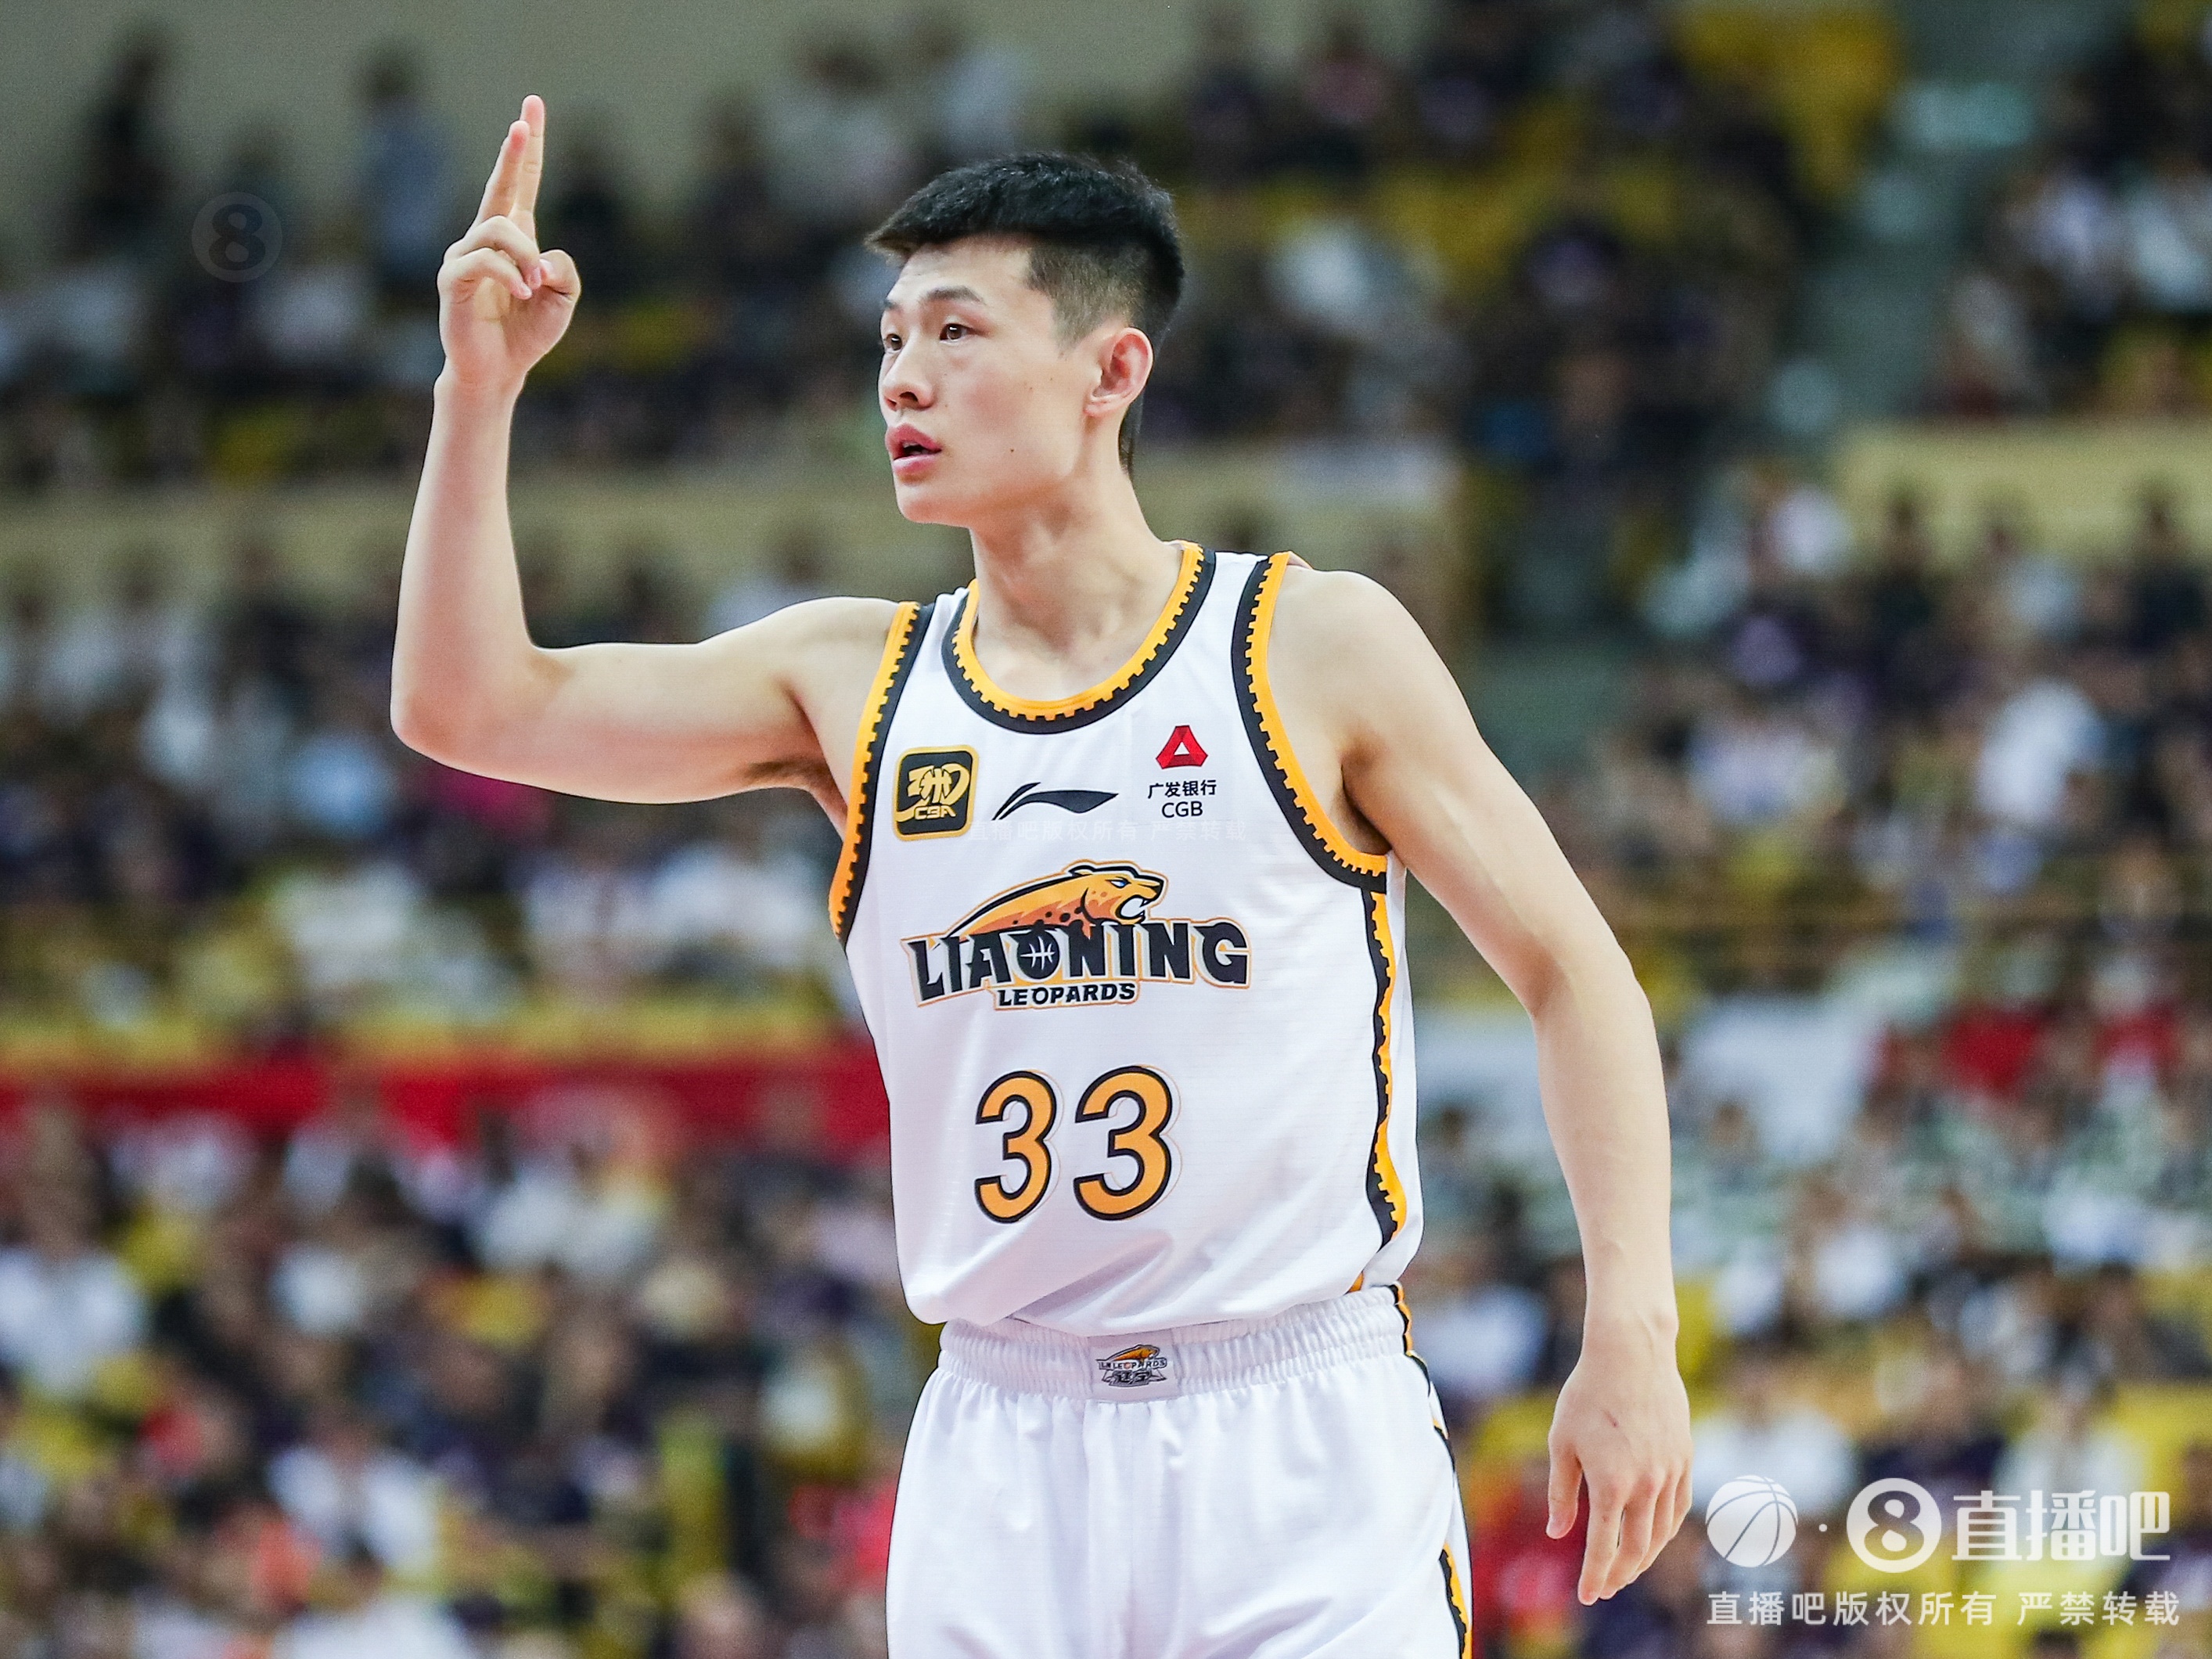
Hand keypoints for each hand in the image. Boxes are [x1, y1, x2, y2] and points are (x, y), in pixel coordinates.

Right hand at [436, 94, 579, 393]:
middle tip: (521, 122)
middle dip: (512, 153)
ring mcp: (466, 255)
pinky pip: (483, 261)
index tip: (531, 106)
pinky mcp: (453, 278)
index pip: (523, 183)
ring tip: (535, 287)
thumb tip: (542, 257)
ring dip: (525, 255)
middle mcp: (487, 238)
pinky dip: (509, 274)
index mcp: (516, 237)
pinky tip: (524, 294)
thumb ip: (564, 269)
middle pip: (501, 186)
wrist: (499, 370)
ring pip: (499, 229)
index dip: (527, 147)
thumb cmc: (528, 332)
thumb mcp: (563, 298)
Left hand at [1545, 1320, 1693, 1603]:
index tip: (1588, 1597)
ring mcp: (1669, 1472)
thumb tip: (1558, 1533)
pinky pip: (1678, 1507)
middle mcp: (1646, 1485)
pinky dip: (1665, 1528)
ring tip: (1628, 1568)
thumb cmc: (1586, 1395)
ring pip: (1661, 1532)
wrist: (1631, 1354)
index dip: (1595, 1575)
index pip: (1604, 1547)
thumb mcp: (1562, 1443)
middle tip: (1607, 1588)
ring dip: (1644, 1556)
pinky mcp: (1684, 1458)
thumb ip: (1562, 1492)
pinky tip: (1653, 1534)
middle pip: (1637, 1548)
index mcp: (1611, 1485)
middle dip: (1620, 1573)